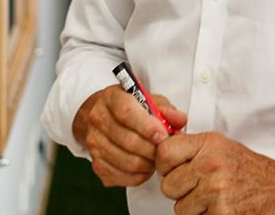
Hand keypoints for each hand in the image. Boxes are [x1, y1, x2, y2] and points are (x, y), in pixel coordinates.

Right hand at [73, 84, 187, 187]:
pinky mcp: (96, 164)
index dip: (147, 126)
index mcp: (111, 97)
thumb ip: (165, 109)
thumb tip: (180, 120)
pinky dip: (140, 175)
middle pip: (128, 140)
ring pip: (127, 162)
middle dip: (152, 149)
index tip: (163, 135)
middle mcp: (98, 119)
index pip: (126, 112)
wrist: (104, 118)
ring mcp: (94, 143)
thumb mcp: (149, 100)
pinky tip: (146, 166)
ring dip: (148, 163)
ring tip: (157, 157)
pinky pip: (123, 177)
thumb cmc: (131, 108)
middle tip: (165, 150)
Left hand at [156, 131, 274, 214]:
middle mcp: (211, 165)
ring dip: (193, 207)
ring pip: (180, 208)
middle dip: (180, 190)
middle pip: (168, 186)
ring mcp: (215, 191)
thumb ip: (192, 147)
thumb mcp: (222, 147)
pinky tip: (221, 207)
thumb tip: (160, 146)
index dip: (165, 165)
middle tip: (199, 186)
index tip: (173, 168)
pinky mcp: (221, 214)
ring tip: (213, 197)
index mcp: (209, 144)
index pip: (164, 153)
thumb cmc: (250, 169)